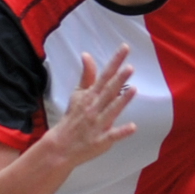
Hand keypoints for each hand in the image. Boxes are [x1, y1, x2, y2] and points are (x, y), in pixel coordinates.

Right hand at [43, 49, 139, 167]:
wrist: (61, 145)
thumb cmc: (73, 118)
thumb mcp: (78, 94)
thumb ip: (87, 76)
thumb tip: (87, 54)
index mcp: (91, 96)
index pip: (104, 75)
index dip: (115, 62)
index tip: (125, 48)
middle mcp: (95, 108)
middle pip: (108, 91)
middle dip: (119, 79)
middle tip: (130, 67)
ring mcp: (98, 125)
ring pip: (111, 111)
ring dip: (122, 101)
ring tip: (133, 89)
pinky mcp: (101, 140)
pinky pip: (112, 136)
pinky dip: (121, 132)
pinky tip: (133, 127)